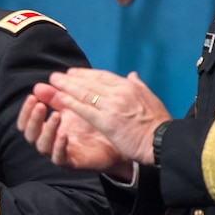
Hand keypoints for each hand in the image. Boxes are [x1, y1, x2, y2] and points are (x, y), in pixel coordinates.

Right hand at [17, 92, 129, 178]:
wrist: (115, 142)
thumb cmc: (92, 124)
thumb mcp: (72, 108)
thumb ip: (55, 98)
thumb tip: (37, 86)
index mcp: (46, 128)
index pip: (26, 122)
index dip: (26, 111)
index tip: (32, 97)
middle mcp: (49, 142)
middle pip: (30, 134)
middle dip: (33, 119)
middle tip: (40, 105)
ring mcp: (59, 152)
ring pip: (43, 146)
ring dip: (47, 130)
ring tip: (56, 115)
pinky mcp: (71, 162)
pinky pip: (59, 157)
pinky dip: (59, 146)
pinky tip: (63, 134)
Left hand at [26, 68, 170, 167]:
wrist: (163, 141)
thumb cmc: (158, 123)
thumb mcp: (151, 98)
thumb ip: (139, 85)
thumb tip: (132, 74)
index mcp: (130, 86)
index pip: (102, 76)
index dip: (85, 74)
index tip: (73, 72)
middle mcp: (120, 92)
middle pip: (90, 82)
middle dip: (70, 78)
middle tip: (55, 76)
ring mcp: (113, 106)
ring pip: (84, 93)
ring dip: (66, 87)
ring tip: (51, 83)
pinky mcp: (107, 121)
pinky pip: (84, 109)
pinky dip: (70, 103)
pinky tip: (59, 99)